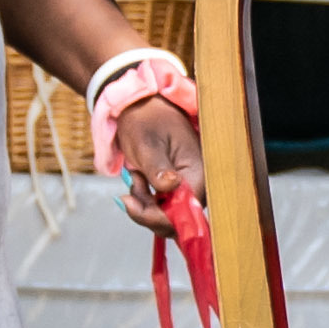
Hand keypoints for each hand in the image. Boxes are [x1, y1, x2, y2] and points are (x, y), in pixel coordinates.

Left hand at [110, 95, 204, 233]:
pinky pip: (162, 207)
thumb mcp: (147, 143)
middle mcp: (197, 184)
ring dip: (144, 204)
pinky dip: (144, 200)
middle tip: (129, 187)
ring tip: (133, 176)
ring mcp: (186, 187)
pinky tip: (137, 179)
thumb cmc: (145, 119)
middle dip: (148, 211)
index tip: (133, 205)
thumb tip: (171, 187)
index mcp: (199, 171)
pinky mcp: (176, 189)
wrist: (139, 107)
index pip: (185, 212)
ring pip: (166, 217)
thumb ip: (158, 168)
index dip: (159, 217)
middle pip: (177, 220)